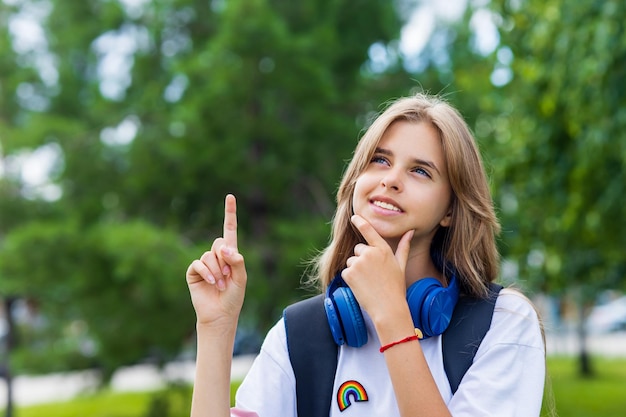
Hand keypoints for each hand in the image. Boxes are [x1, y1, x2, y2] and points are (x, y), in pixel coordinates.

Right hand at [186, 194, 246, 327]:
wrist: (220, 314)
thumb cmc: (233, 297)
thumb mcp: (241, 278)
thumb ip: (237, 261)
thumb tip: (224, 247)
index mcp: (230, 255)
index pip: (229, 229)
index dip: (229, 213)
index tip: (230, 196)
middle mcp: (216, 256)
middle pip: (219, 243)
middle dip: (225, 261)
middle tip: (228, 277)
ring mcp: (204, 263)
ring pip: (210, 255)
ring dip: (218, 271)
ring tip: (221, 285)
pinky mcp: (193, 272)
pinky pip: (198, 263)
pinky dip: (207, 273)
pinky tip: (212, 284)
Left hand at [341, 215, 413, 321]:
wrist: (388, 308)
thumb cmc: (396, 287)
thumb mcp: (401, 265)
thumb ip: (404, 246)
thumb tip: (410, 231)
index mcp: (383, 249)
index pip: (369, 231)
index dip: (360, 222)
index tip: (354, 217)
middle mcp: (369, 253)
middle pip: (358, 249)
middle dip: (362, 258)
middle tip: (373, 274)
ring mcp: (358, 263)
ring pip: (351, 261)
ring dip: (356, 270)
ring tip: (369, 282)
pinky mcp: (349, 273)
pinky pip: (346, 272)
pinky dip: (351, 279)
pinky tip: (362, 286)